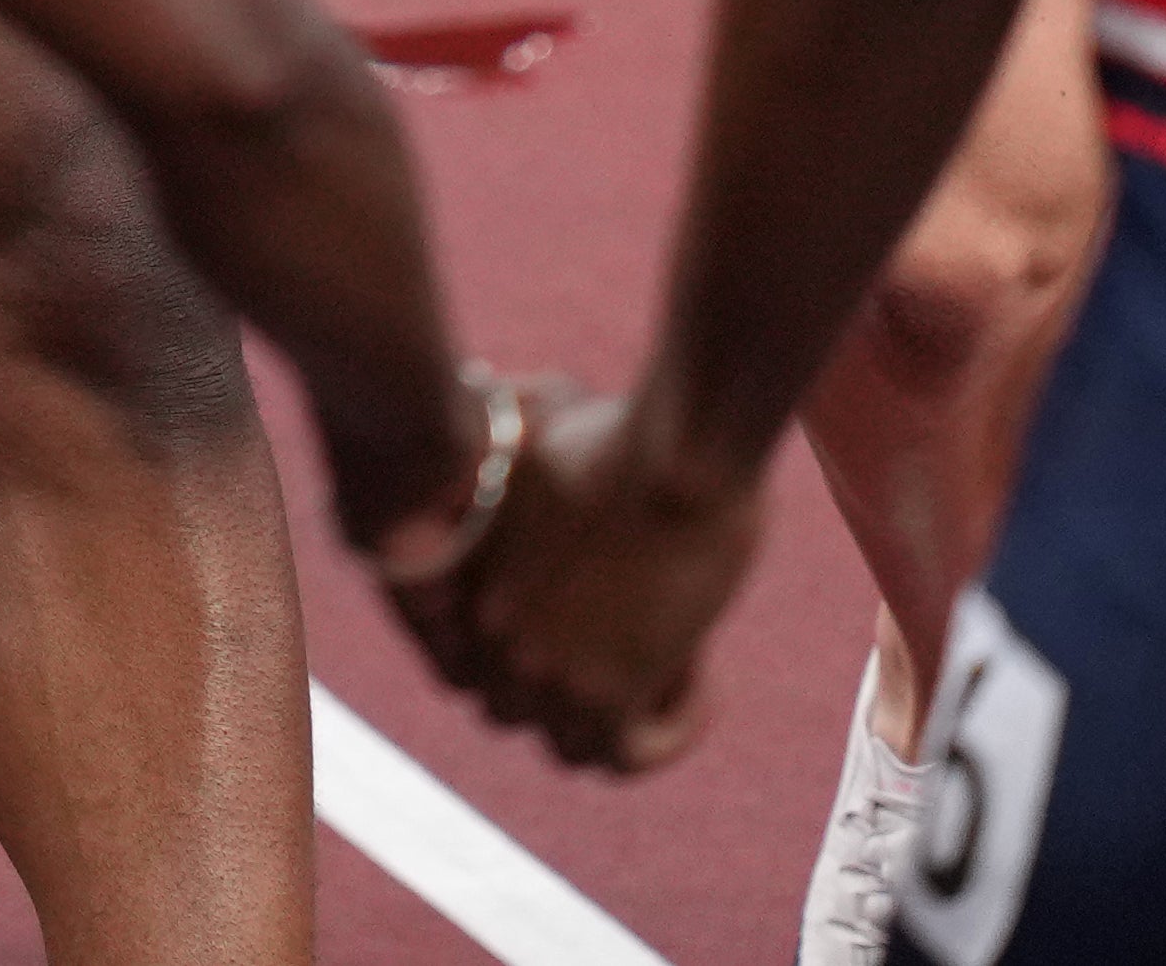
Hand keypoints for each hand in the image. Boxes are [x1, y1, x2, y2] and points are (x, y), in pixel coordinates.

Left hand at [393, 388, 750, 775]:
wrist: (679, 454)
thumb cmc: (622, 435)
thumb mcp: (534, 448)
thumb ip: (504, 468)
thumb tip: (490, 406)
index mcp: (464, 586)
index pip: (465, 665)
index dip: (524, 649)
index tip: (582, 620)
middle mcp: (490, 636)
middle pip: (513, 709)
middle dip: (570, 687)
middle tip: (629, 641)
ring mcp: (542, 671)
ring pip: (569, 745)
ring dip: (622, 715)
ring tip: (670, 653)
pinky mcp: (605, 698)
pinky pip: (626, 760)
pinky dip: (668, 732)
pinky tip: (701, 668)